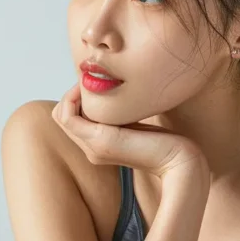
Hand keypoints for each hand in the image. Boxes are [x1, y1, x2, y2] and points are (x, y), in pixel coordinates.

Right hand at [51, 84, 207, 180]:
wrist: (177, 159)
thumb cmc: (166, 139)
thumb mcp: (136, 120)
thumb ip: (121, 112)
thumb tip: (112, 89)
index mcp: (98, 145)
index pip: (70, 117)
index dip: (77, 97)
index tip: (96, 84)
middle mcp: (91, 149)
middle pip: (62, 115)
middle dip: (73, 93)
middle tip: (92, 81)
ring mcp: (92, 147)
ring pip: (62, 114)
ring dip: (72, 94)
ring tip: (92, 84)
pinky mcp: (98, 141)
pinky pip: (68, 117)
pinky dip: (73, 98)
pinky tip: (92, 89)